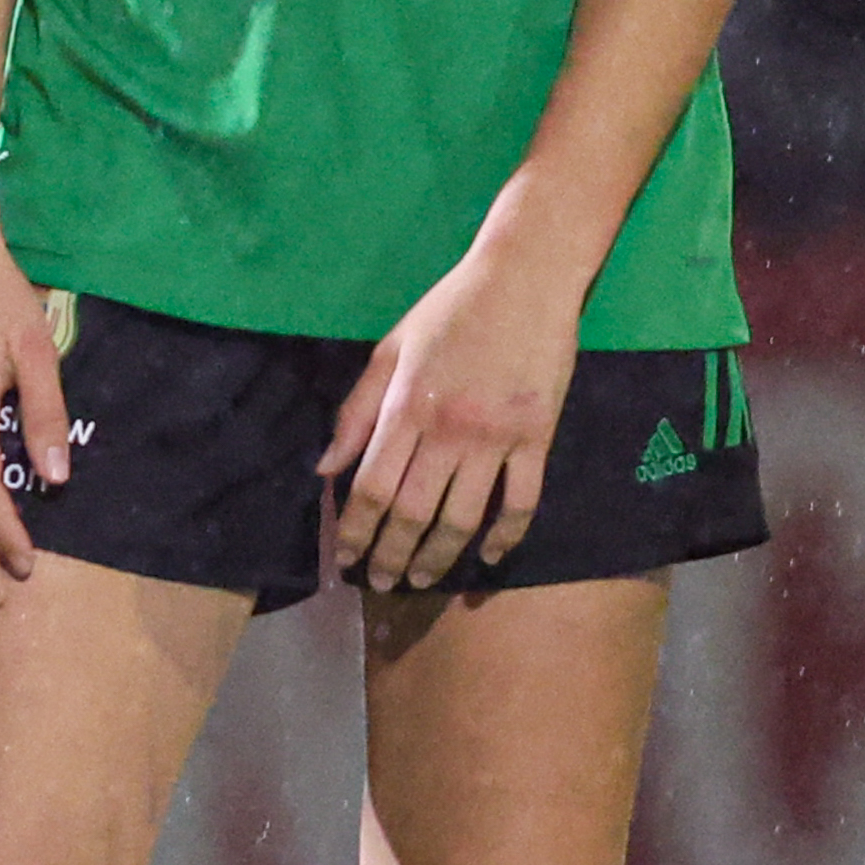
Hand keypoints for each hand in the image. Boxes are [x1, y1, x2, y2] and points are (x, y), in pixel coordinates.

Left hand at [321, 244, 583, 592]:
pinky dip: (506, 534)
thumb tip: (326, 469)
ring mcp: (498, 436)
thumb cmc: (448, 312)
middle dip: (392, 555)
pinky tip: (488, 557)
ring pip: (464, 516)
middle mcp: (449, 430)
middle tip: (381, 583)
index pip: (372, 487)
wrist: (524, 281)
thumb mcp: (389, 352)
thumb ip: (356, 412)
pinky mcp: (538, 435)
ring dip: (440, 556)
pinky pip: (523, 499)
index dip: (355, 530)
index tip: (344, 558)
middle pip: (414, 512)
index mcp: (406, 408)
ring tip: (422, 579)